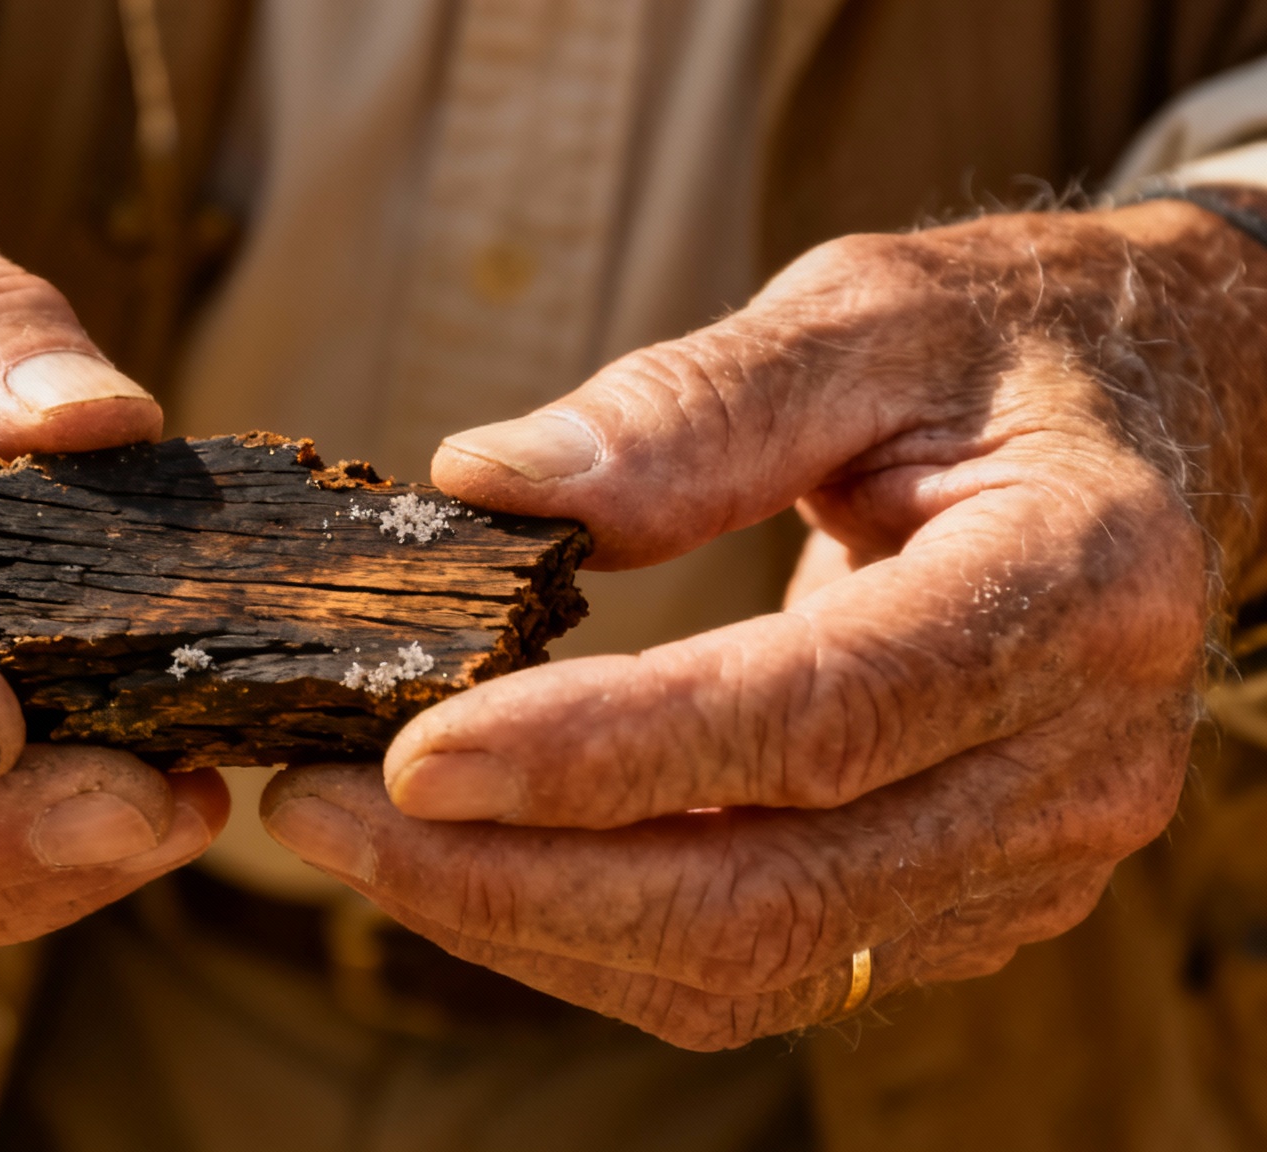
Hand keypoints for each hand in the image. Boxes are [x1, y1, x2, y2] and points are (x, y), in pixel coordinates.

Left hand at [266, 197, 1266, 1046]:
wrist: (1152, 433)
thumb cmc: (1000, 353)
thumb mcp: (864, 315)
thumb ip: (693, 405)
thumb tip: (488, 483)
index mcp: (1074, 587)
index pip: (811, 718)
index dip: (601, 756)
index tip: (407, 755)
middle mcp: (1073, 763)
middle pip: (765, 892)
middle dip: (512, 877)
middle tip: (319, 812)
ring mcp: (1026, 857)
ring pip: (749, 963)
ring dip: (528, 924)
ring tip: (357, 840)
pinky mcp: (963, 899)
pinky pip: (763, 964)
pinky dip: (597, 935)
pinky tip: (475, 866)